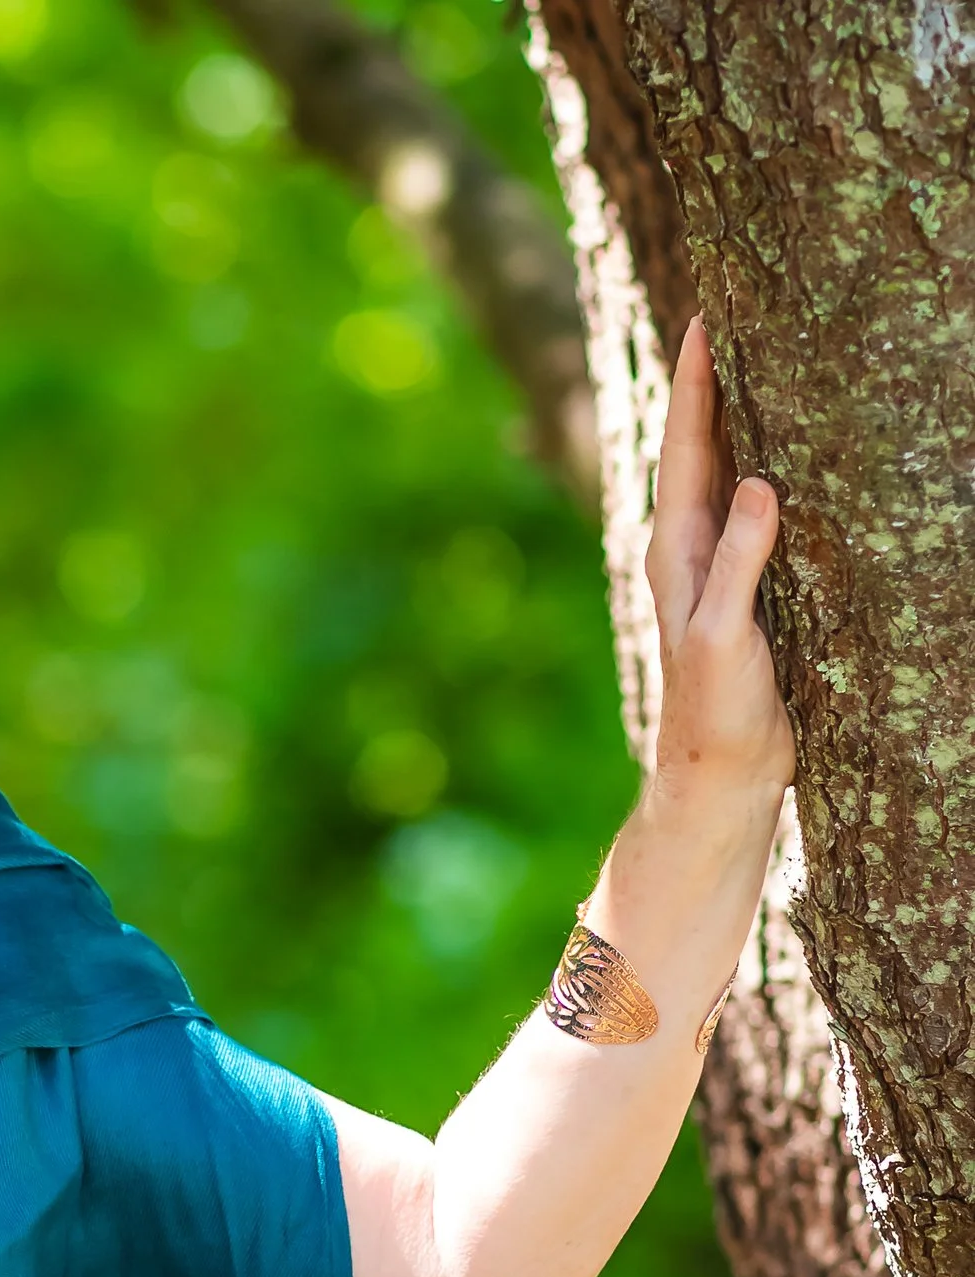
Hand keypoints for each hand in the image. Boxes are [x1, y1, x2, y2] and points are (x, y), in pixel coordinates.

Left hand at [645, 319, 794, 804]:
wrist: (720, 769)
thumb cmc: (718, 710)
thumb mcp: (726, 636)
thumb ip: (739, 565)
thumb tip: (761, 485)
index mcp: (677, 550)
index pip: (685, 448)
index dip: (695, 384)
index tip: (703, 321)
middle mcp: (689, 548)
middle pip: (700, 447)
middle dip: (711, 384)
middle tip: (726, 318)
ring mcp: (715, 566)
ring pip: (724, 473)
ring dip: (738, 419)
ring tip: (757, 364)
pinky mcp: (744, 588)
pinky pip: (752, 510)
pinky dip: (765, 469)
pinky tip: (788, 455)